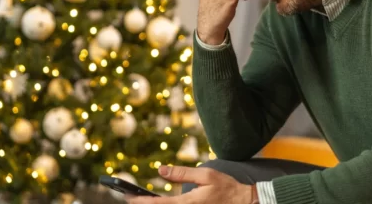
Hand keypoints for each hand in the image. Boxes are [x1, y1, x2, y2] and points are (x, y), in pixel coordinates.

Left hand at [125, 165, 253, 203]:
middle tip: (128, 198)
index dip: (141, 201)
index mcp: (188, 203)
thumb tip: (161, 170)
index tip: (127, 197)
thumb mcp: (206, 175)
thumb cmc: (226, 187)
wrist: (243, 203)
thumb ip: (182, 174)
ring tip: (141, 200)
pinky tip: (159, 203)